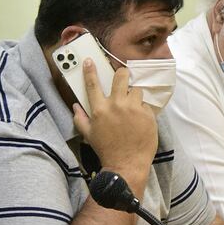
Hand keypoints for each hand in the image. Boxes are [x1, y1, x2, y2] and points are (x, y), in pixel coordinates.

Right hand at [73, 59, 156, 176]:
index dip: (90, 70)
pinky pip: (145, 104)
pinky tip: (139, 120)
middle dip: (122, 74)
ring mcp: (134, 108)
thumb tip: (75, 106)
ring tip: (132, 107)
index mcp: (100, 109)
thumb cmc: (106, 149)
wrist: (127, 164)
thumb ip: (80, 118)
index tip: (90, 61)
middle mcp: (117, 104)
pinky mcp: (148, 114)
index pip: (93, 84)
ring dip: (134, 96)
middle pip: (121, 76)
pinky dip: (142, 109)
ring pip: (136, 89)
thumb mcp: (88, 135)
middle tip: (122, 80)